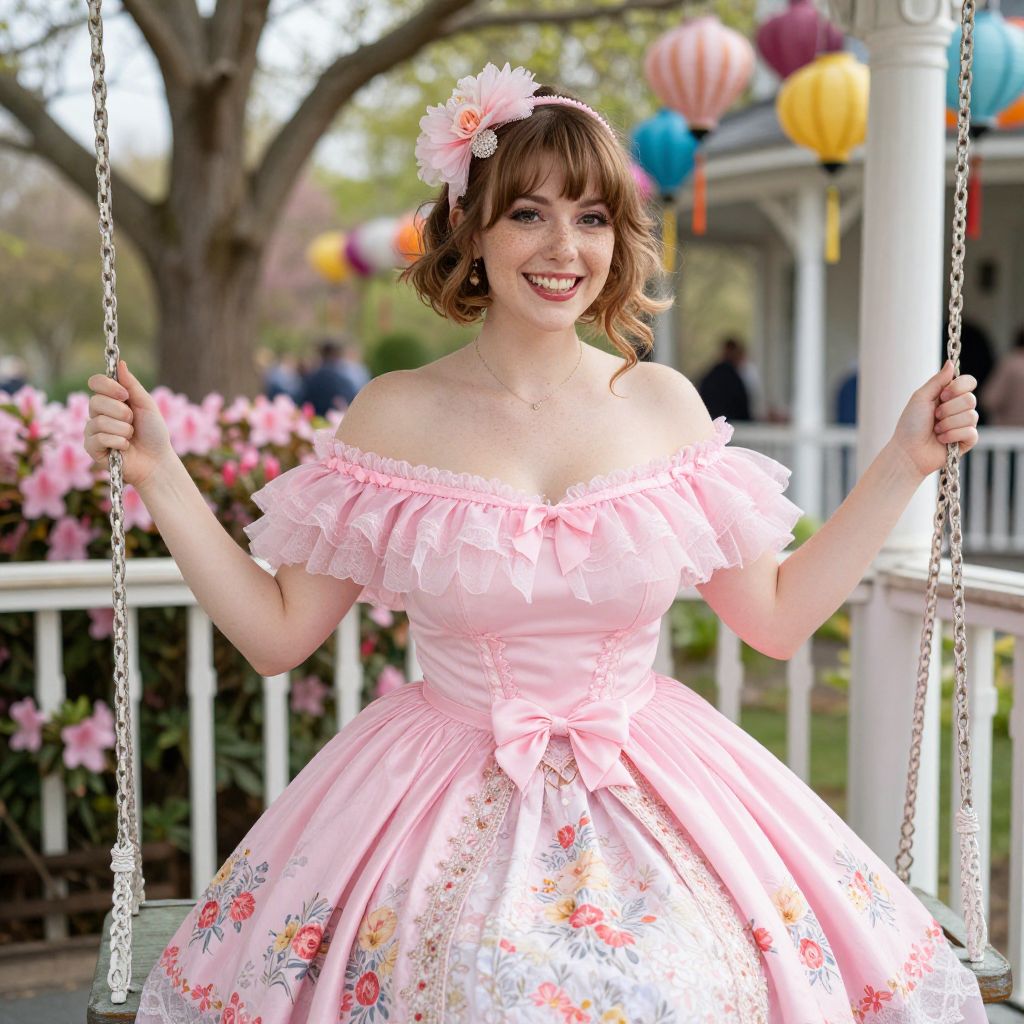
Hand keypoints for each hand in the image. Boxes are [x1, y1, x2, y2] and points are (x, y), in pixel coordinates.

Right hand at [84, 360, 173, 488]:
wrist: (157, 460)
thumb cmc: (154, 433)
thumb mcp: (146, 405)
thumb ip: (132, 385)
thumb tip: (120, 363)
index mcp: (111, 400)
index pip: (96, 383)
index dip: (107, 386)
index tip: (125, 394)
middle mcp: (98, 413)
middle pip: (96, 401)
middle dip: (121, 412)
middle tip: (133, 422)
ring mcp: (93, 431)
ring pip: (98, 421)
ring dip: (123, 429)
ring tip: (131, 436)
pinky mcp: (92, 449)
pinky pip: (98, 438)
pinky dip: (117, 442)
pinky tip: (124, 448)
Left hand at [891, 359, 979, 478]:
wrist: (908, 451)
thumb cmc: (910, 425)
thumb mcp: (921, 397)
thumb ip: (937, 381)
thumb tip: (951, 362)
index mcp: (949, 396)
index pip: (969, 382)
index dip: (958, 387)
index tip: (942, 396)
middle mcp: (959, 409)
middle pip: (971, 399)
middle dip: (948, 409)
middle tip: (934, 416)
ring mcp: (964, 425)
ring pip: (971, 416)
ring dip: (947, 424)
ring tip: (935, 430)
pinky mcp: (967, 441)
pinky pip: (971, 432)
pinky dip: (952, 435)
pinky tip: (941, 440)